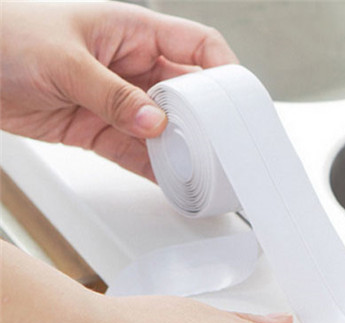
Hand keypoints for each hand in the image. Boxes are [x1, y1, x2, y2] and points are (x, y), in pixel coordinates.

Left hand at [0, 2, 236, 178]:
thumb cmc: (6, 37)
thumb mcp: (65, 62)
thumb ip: (113, 95)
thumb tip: (155, 123)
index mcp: (133, 33)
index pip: (197, 46)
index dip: (224, 69)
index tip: (237, 100)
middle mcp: (133, 68)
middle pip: (187, 95)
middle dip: (205, 120)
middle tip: (219, 146)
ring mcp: (120, 102)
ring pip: (164, 129)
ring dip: (181, 150)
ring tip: (199, 171)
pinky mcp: (102, 130)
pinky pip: (136, 153)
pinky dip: (153, 169)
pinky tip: (169, 182)